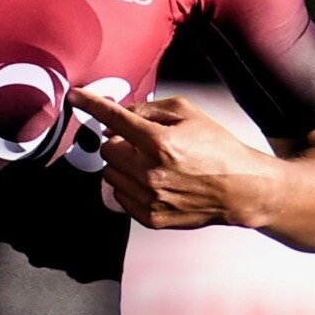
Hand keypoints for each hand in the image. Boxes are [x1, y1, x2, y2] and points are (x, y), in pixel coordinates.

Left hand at [67, 87, 275, 230]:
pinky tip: (151, 180)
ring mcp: (149, 198)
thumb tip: (120, 112)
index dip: (91, 104)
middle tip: (140, 141)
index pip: (114, 118)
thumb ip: (149, 109)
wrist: (239, 189)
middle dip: (119, 141)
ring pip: (109, 173)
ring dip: (122, 164)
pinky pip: (119, 196)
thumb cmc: (216, 146)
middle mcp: (150, 172)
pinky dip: (129, 185)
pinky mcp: (150, 217)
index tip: (74, 97)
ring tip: (149, 162)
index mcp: (159, 142)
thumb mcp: (188, 112)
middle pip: (107, 148)